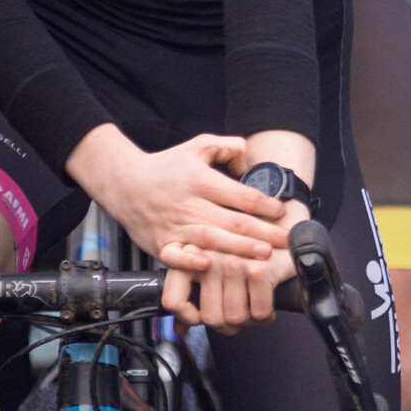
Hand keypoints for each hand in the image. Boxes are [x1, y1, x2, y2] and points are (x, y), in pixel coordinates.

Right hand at [68, 127, 289, 279]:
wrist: (125, 183)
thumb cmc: (167, 166)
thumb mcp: (199, 145)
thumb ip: (228, 147)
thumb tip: (249, 162)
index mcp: (201, 180)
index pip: (241, 195)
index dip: (265, 204)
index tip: (281, 211)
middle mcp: (189, 204)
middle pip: (232, 222)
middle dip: (263, 233)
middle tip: (285, 241)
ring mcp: (175, 226)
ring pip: (211, 240)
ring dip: (239, 250)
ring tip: (263, 257)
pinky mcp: (161, 244)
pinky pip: (176, 257)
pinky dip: (190, 262)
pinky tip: (208, 265)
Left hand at [162, 197, 309, 330]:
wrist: (288, 222)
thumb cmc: (249, 244)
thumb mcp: (212, 261)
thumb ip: (191, 291)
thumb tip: (181, 327)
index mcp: (191, 251)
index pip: (173, 300)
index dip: (187, 317)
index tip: (202, 319)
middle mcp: (209, 255)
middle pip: (210, 316)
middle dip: (229, 326)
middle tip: (240, 319)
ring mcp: (234, 261)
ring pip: (234, 317)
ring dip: (249, 322)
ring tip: (254, 312)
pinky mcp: (260, 267)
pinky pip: (258, 312)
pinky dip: (265, 315)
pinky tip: (268, 308)